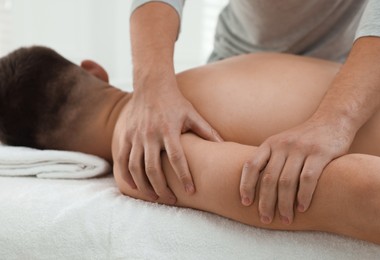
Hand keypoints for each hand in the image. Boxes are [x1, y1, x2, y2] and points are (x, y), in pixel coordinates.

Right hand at [113, 74, 221, 204]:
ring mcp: (135, 136)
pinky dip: (126, 176)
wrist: (151, 85)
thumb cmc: (175, 102)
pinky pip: (122, 159)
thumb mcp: (192, 115)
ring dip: (144, 186)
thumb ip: (207, 131)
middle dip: (161, 188)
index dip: (184, 176)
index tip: (191, 191)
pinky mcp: (125, 135)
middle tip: (171, 200)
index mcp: (169, 130)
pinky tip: (134, 187)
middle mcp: (150, 135)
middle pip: (153, 169)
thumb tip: (224, 146)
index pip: (177, 158)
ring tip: (154, 197)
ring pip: (135, 168)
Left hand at [240, 117, 353, 224]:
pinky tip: (302, 208)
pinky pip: (308, 178)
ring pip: (286, 182)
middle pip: (268, 178)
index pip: (251, 165)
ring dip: (284, 204)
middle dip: (265, 202)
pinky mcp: (320, 153)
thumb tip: (255, 187)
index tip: (245, 203)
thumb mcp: (282, 143)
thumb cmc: (304, 139)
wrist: (332, 120)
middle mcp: (283, 145)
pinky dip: (303, 196)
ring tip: (285, 219)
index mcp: (270, 144)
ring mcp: (301, 148)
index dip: (245, 185)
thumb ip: (271, 159)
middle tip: (265, 219)